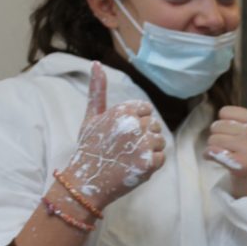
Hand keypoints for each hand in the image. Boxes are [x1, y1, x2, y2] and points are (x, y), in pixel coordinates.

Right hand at [63, 62, 165, 207]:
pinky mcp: (148, 163)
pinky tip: (134, 167)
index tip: (122, 135)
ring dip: (149, 151)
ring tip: (129, 158)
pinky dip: (151, 165)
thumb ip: (98, 90)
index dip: (136, 124)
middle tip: (123, 150)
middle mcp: (134, 124)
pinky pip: (161, 158)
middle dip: (143, 138)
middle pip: (154, 126)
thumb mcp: (91, 117)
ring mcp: (142, 144)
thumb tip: (96, 63)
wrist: (85, 182)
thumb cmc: (89, 148)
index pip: (146, 110)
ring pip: (160, 142)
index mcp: (123, 110)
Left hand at [204, 89, 246, 197]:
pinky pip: (211, 152)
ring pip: (212, 139)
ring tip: (229, 156)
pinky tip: (221, 162)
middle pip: (217, 125)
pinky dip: (210, 157)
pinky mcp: (240, 164)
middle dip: (220, 138)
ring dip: (215, 149)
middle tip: (235, 150)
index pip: (225, 112)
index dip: (227, 125)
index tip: (240, 136)